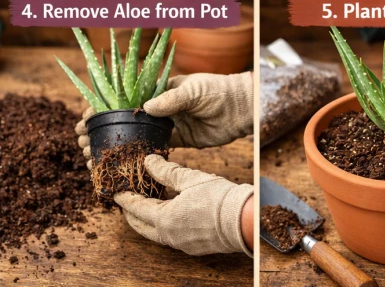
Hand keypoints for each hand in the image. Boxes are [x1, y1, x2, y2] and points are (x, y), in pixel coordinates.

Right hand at [74, 72, 253, 164]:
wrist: (242, 108)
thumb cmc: (219, 91)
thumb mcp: (194, 90)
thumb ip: (172, 99)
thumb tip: (146, 108)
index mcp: (158, 91)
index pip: (123, 98)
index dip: (101, 109)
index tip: (84, 120)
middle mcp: (158, 109)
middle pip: (123, 121)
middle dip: (100, 132)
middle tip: (81, 145)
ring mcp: (166, 125)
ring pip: (134, 138)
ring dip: (114, 148)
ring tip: (92, 160)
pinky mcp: (178, 141)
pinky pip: (153, 151)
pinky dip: (136, 160)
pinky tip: (120, 169)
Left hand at [115, 155, 253, 255]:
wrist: (244, 220)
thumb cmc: (220, 198)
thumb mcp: (192, 179)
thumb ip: (167, 171)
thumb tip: (149, 161)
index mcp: (164, 219)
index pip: (136, 208)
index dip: (125, 198)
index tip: (117, 191)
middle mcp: (168, 235)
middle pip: (140, 226)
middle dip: (131, 213)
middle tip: (128, 200)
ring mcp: (180, 243)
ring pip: (155, 232)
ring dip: (148, 219)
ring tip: (149, 204)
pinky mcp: (192, 247)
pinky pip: (170, 236)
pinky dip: (164, 224)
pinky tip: (171, 213)